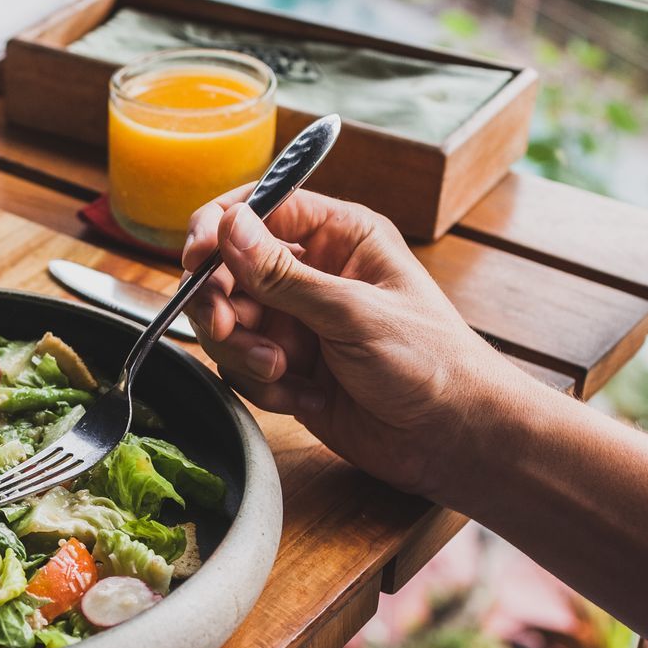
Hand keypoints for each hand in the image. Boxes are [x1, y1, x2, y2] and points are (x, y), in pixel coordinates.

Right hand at [182, 187, 533, 499]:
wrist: (452, 438)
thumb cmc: (430, 362)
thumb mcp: (352, 312)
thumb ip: (282, 274)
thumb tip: (227, 225)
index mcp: (338, 236)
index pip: (259, 209)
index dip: (217, 229)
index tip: (196, 259)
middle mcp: (311, 273)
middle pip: (228, 269)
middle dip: (220, 303)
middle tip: (223, 329)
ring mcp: (296, 322)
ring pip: (225, 321)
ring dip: (240, 351)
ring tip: (280, 373)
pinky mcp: (287, 369)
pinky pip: (240, 368)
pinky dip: (260, 386)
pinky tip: (302, 399)